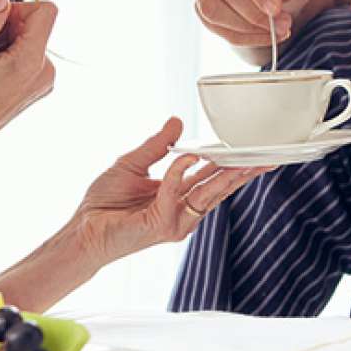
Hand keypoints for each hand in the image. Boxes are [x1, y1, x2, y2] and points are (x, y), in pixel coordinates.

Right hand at [0, 0, 56, 150]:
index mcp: (30, 61)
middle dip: (10, 26)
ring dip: (9, 41)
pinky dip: (12, 54)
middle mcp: (46, 69)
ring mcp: (46, 79)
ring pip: (32, 37)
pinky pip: (30, 53)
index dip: (18, 8)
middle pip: (38, 23)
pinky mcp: (41, 83)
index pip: (46, 10)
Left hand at [72, 117, 269, 264]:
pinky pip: (176, 191)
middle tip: (267, 156)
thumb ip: (157, 145)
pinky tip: (186, 156)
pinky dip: (180, 172)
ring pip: (208, 192)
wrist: (83, 229)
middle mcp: (181, 210)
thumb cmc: (103, 203)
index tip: (250, 150)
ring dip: (228, 174)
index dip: (230, 163)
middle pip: (219, 187)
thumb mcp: (132, 163)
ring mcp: (175, 220)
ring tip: (248, 159)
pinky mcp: (162, 224)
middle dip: (243, 171)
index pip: (210, 176)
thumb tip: (177, 121)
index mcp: (177, 194)